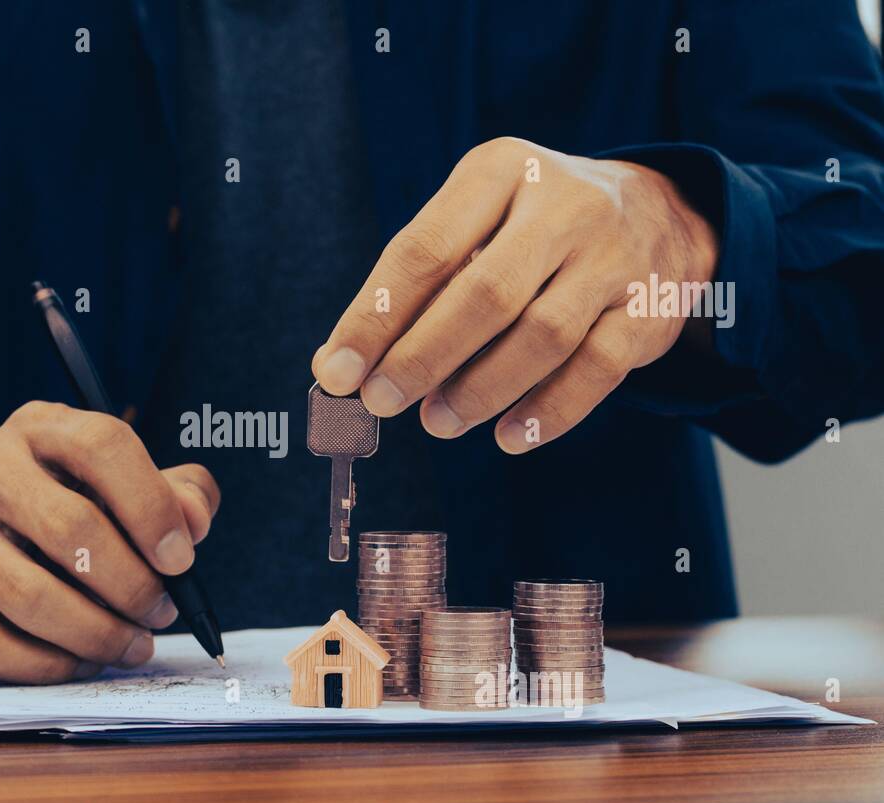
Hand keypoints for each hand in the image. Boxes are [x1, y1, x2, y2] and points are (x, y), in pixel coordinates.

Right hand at [0, 402, 219, 682]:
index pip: (101, 445)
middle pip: (70, 528)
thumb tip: (194, 521)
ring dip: (96, 634)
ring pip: (30, 596)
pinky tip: (78, 663)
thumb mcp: (118, 490)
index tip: (181, 559)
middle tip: (160, 615)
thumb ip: (173, 496)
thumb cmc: (56, 517)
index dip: (151, 506)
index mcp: (38, 428)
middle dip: (131, 585)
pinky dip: (47, 666)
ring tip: (130, 646)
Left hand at [312, 137, 717, 451]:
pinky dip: (547, 412)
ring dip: (480, 390)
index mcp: (500, 171)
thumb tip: (338, 366)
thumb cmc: (532, 230)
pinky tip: (507, 437)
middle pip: (485, 294)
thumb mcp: (474, 227)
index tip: (336, 373)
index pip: (424, 250)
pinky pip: (595, 371)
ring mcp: (615, 256)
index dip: (375, 317)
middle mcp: (564, 204)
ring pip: (541, 336)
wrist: (660, 212)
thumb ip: (412, 290)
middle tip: (381, 402)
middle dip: (422, 357)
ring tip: (437, 421)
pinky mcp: (650, 308)